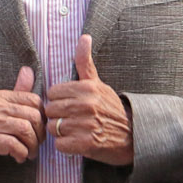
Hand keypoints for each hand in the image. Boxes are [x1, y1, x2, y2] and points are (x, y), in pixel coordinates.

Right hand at [0, 66, 44, 178]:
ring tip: (28, 154)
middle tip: (35, 146)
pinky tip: (18, 158)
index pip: (35, 100)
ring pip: (25, 130)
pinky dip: (21, 154)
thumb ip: (17, 92)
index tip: (38, 132)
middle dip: (39, 135)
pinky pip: (13, 144)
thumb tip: (28, 70)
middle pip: (33, 116)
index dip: (42, 119)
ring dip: (32, 146)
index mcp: (0, 97)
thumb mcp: (1, 111)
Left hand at [46, 35, 132, 165]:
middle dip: (58, 116)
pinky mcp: (86, 144)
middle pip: (51, 110)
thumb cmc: (110, 108)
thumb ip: (84, 62)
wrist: (132, 136)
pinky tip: (76, 142)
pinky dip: (66, 146)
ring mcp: (86, 125)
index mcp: (87, 88)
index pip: (53, 92)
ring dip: (61, 132)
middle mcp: (86, 105)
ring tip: (75, 131)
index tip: (70, 105)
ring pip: (54, 127)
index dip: (59, 100)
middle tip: (71, 120)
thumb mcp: (98, 83)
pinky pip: (60, 145)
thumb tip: (84, 36)